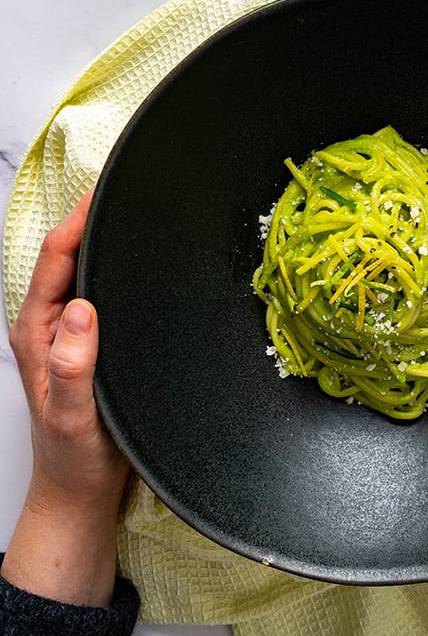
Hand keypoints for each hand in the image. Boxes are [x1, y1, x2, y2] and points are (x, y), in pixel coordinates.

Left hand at [1, 191, 130, 606]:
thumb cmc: (75, 458)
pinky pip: (102, 290)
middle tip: (128, 185)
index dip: (78, 219)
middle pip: (69, 255)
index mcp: (38, 331)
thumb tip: (82, 311)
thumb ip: (74, 367)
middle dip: (92, 216)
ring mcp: (69, 330)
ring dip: (106, 239)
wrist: (81, 491)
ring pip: (86, 270)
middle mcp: (50, 323)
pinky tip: (140, 260)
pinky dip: (117, 266)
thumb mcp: (74, 417)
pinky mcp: (89, 339)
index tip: (104, 188)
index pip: (57, 259)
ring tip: (135, 210)